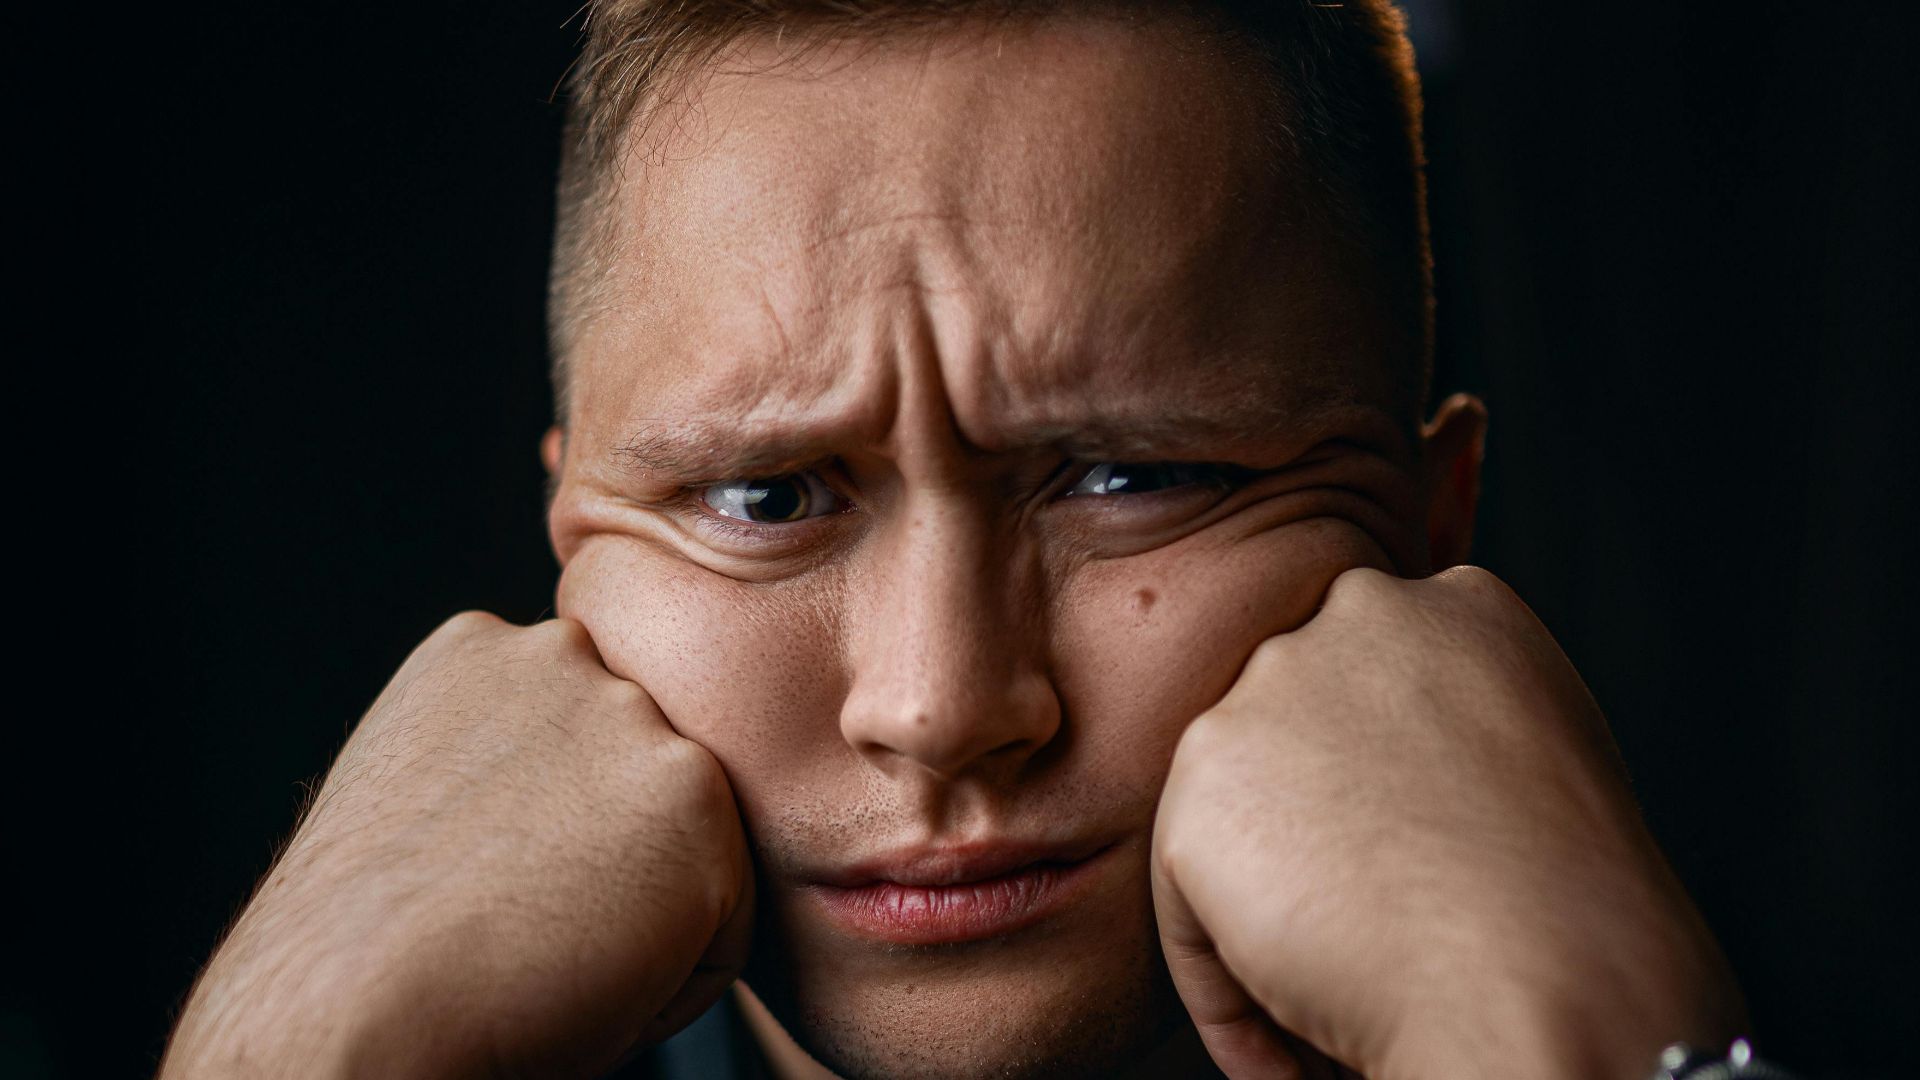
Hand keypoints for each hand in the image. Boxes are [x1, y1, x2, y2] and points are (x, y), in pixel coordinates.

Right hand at [161, 613, 752, 1079]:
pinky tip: (583, 976)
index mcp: (481, 649)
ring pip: (692, 848)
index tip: (492, 884)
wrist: (348, 1007)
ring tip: (542, 946)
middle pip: (639, 781)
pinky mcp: (692, 792)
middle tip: (519, 921)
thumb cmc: (370, 950)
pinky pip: (724, 922)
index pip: (580, 742)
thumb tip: (570, 797)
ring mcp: (634, 716)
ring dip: (645, 912)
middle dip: (605, 858)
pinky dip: (675, 976)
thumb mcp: (424, 796)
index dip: (547, 841)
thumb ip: (508, 758)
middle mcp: (564, 654)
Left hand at [1152, 566, 1744, 1079]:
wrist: (1545, 978)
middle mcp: (1355, 616)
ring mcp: (1268, 687)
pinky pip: (1188, 904)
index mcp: (1459, 606)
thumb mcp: (1545, 764)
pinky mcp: (1203, 775)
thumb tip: (1391, 784)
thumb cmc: (1577, 917)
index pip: (1374, 682)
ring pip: (1238, 821)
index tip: (1404, 868)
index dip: (1377, 789)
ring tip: (1336, 1003)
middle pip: (1295, 735)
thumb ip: (1456, 731)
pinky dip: (1231, 989)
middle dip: (1313, 837)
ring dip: (1270, 911)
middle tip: (1361, 933)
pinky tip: (1298, 1044)